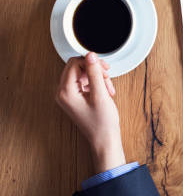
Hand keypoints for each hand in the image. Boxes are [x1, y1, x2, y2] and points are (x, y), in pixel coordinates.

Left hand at [55, 52, 125, 172]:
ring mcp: (68, 97)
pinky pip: (83, 83)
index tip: (103, 67)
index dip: (90, 62)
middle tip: (106, 75)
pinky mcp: (75, 99)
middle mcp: (63, 93)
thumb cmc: (102, 122)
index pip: (74, 63)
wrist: (104, 140)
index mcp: (65, 92)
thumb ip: (94, 72)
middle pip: (76, 68)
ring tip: (108, 87)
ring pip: (81, 74)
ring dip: (97, 76)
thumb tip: (90, 56)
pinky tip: (105, 91)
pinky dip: (95, 83)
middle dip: (94, 69)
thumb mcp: (101, 94)